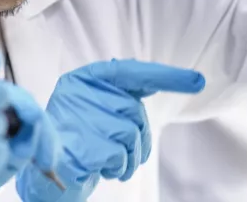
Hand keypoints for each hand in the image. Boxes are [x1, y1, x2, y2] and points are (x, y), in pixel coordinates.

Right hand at [16, 60, 205, 201]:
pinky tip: (100, 168)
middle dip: (136, 136)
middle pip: (133, 110)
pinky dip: (118, 168)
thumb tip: (166, 82)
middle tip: (119, 151)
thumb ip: (121, 96)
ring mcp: (78, 118)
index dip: (166, 76)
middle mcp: (79, 93)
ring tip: (108, 162)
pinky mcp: (82, 144)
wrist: (49, 174)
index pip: (131, 71)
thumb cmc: (77, 142)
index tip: (198, 80)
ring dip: (128, 156)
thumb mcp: (97, 112)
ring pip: (131, 133)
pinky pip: (120, 154)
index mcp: (82, 80)